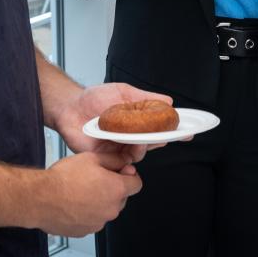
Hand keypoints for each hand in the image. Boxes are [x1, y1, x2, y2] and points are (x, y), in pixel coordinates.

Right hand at [36, 151, 141, 236]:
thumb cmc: (63, 179)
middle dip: (112, 188)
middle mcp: (111, 209)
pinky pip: (92, 220)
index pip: (137, 184)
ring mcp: (99, 223)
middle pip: (121, 197)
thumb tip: (125, 162)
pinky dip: (87, 213)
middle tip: (94, 178)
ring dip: (99, 201)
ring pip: (106, 209)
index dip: (128, 175)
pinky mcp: (85, 231)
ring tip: (80, 190)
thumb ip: (114, 159)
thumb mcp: (92, 158)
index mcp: (116, 189)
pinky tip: (74, 203)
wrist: (41, 198)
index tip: (119, 172)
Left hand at [53, 82, 172, 161]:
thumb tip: (169, 101)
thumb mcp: (123, 92)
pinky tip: (128, 158)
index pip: (160, 128)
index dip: (175, 131)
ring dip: (143, 148)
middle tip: (161, 136)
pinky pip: (120, 164)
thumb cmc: (94, 98)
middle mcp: (131, 137)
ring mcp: (119, 148)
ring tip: (138, 140)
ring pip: (139, 154)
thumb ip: (145, 98)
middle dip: (160, 140)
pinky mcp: (106, 157)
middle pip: (153, 143)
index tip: (188, 132)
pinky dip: (127, 162)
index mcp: (137, 122)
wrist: (69, 107)